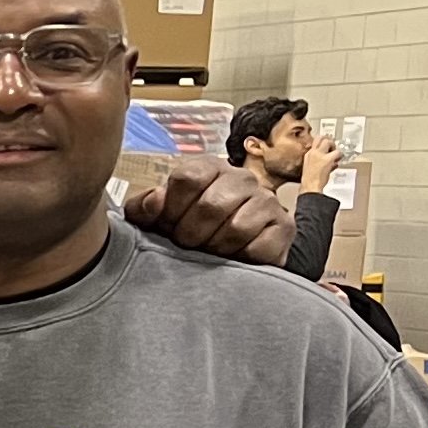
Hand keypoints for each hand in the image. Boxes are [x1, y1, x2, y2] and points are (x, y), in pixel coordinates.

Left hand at [126, 155, 293, 265]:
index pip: (187, 178)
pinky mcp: (284, 228)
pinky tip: (233, 257)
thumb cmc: (191, 229)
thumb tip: (153, 204)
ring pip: (237, 228)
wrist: (230, 251)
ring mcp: (266, 201)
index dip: (171, 209)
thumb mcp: (159, 216)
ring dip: (216, 248)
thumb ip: (144, 208)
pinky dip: (242, 258)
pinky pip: (261, 247)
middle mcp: (241, 179)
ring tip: (209, 252)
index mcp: (208, 169)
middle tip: (186, 244)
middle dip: (190, 234)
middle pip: (211, 205)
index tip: (166, 225)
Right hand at [297, 136, 336, 190]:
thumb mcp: (310, 166)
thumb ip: (317, 160)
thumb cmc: (310, 180)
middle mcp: (313, 152)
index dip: (323, 141)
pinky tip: (337, 162)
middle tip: (333, 148)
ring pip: (329, 142)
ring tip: (335, 156)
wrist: (310, 187)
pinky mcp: (328, 159)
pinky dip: (339, 156)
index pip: (315, 141)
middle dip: (330, 141)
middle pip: (322, 138)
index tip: (328, 145)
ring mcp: (320, 155)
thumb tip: (328, 157)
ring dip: (335, 149)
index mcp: (308, 154)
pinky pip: (337, 153)